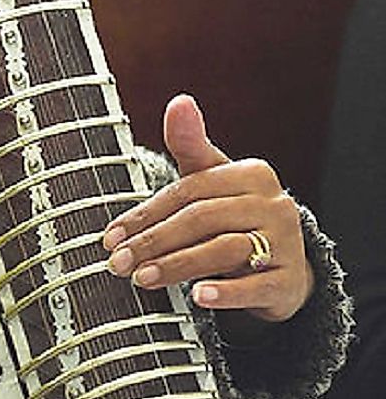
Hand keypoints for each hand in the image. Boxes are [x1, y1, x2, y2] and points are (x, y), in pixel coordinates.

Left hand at [103, 93, 313, 322]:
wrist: (283, 269)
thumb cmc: (236, 220)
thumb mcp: (213, 183)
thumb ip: (190, 146)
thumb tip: (179, 101)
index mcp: (251, 174)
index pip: (188, 190)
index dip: (145, 214)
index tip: (111, 237)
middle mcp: (272, 203)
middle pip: (202, 218)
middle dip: (154, 242)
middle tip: (119, 263)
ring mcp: (284, 242)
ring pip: (224, 249)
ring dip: (178, 265)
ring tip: (143, 279)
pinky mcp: (288, 280)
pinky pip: (255, 286)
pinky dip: (226, 292)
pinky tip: (198, 297)